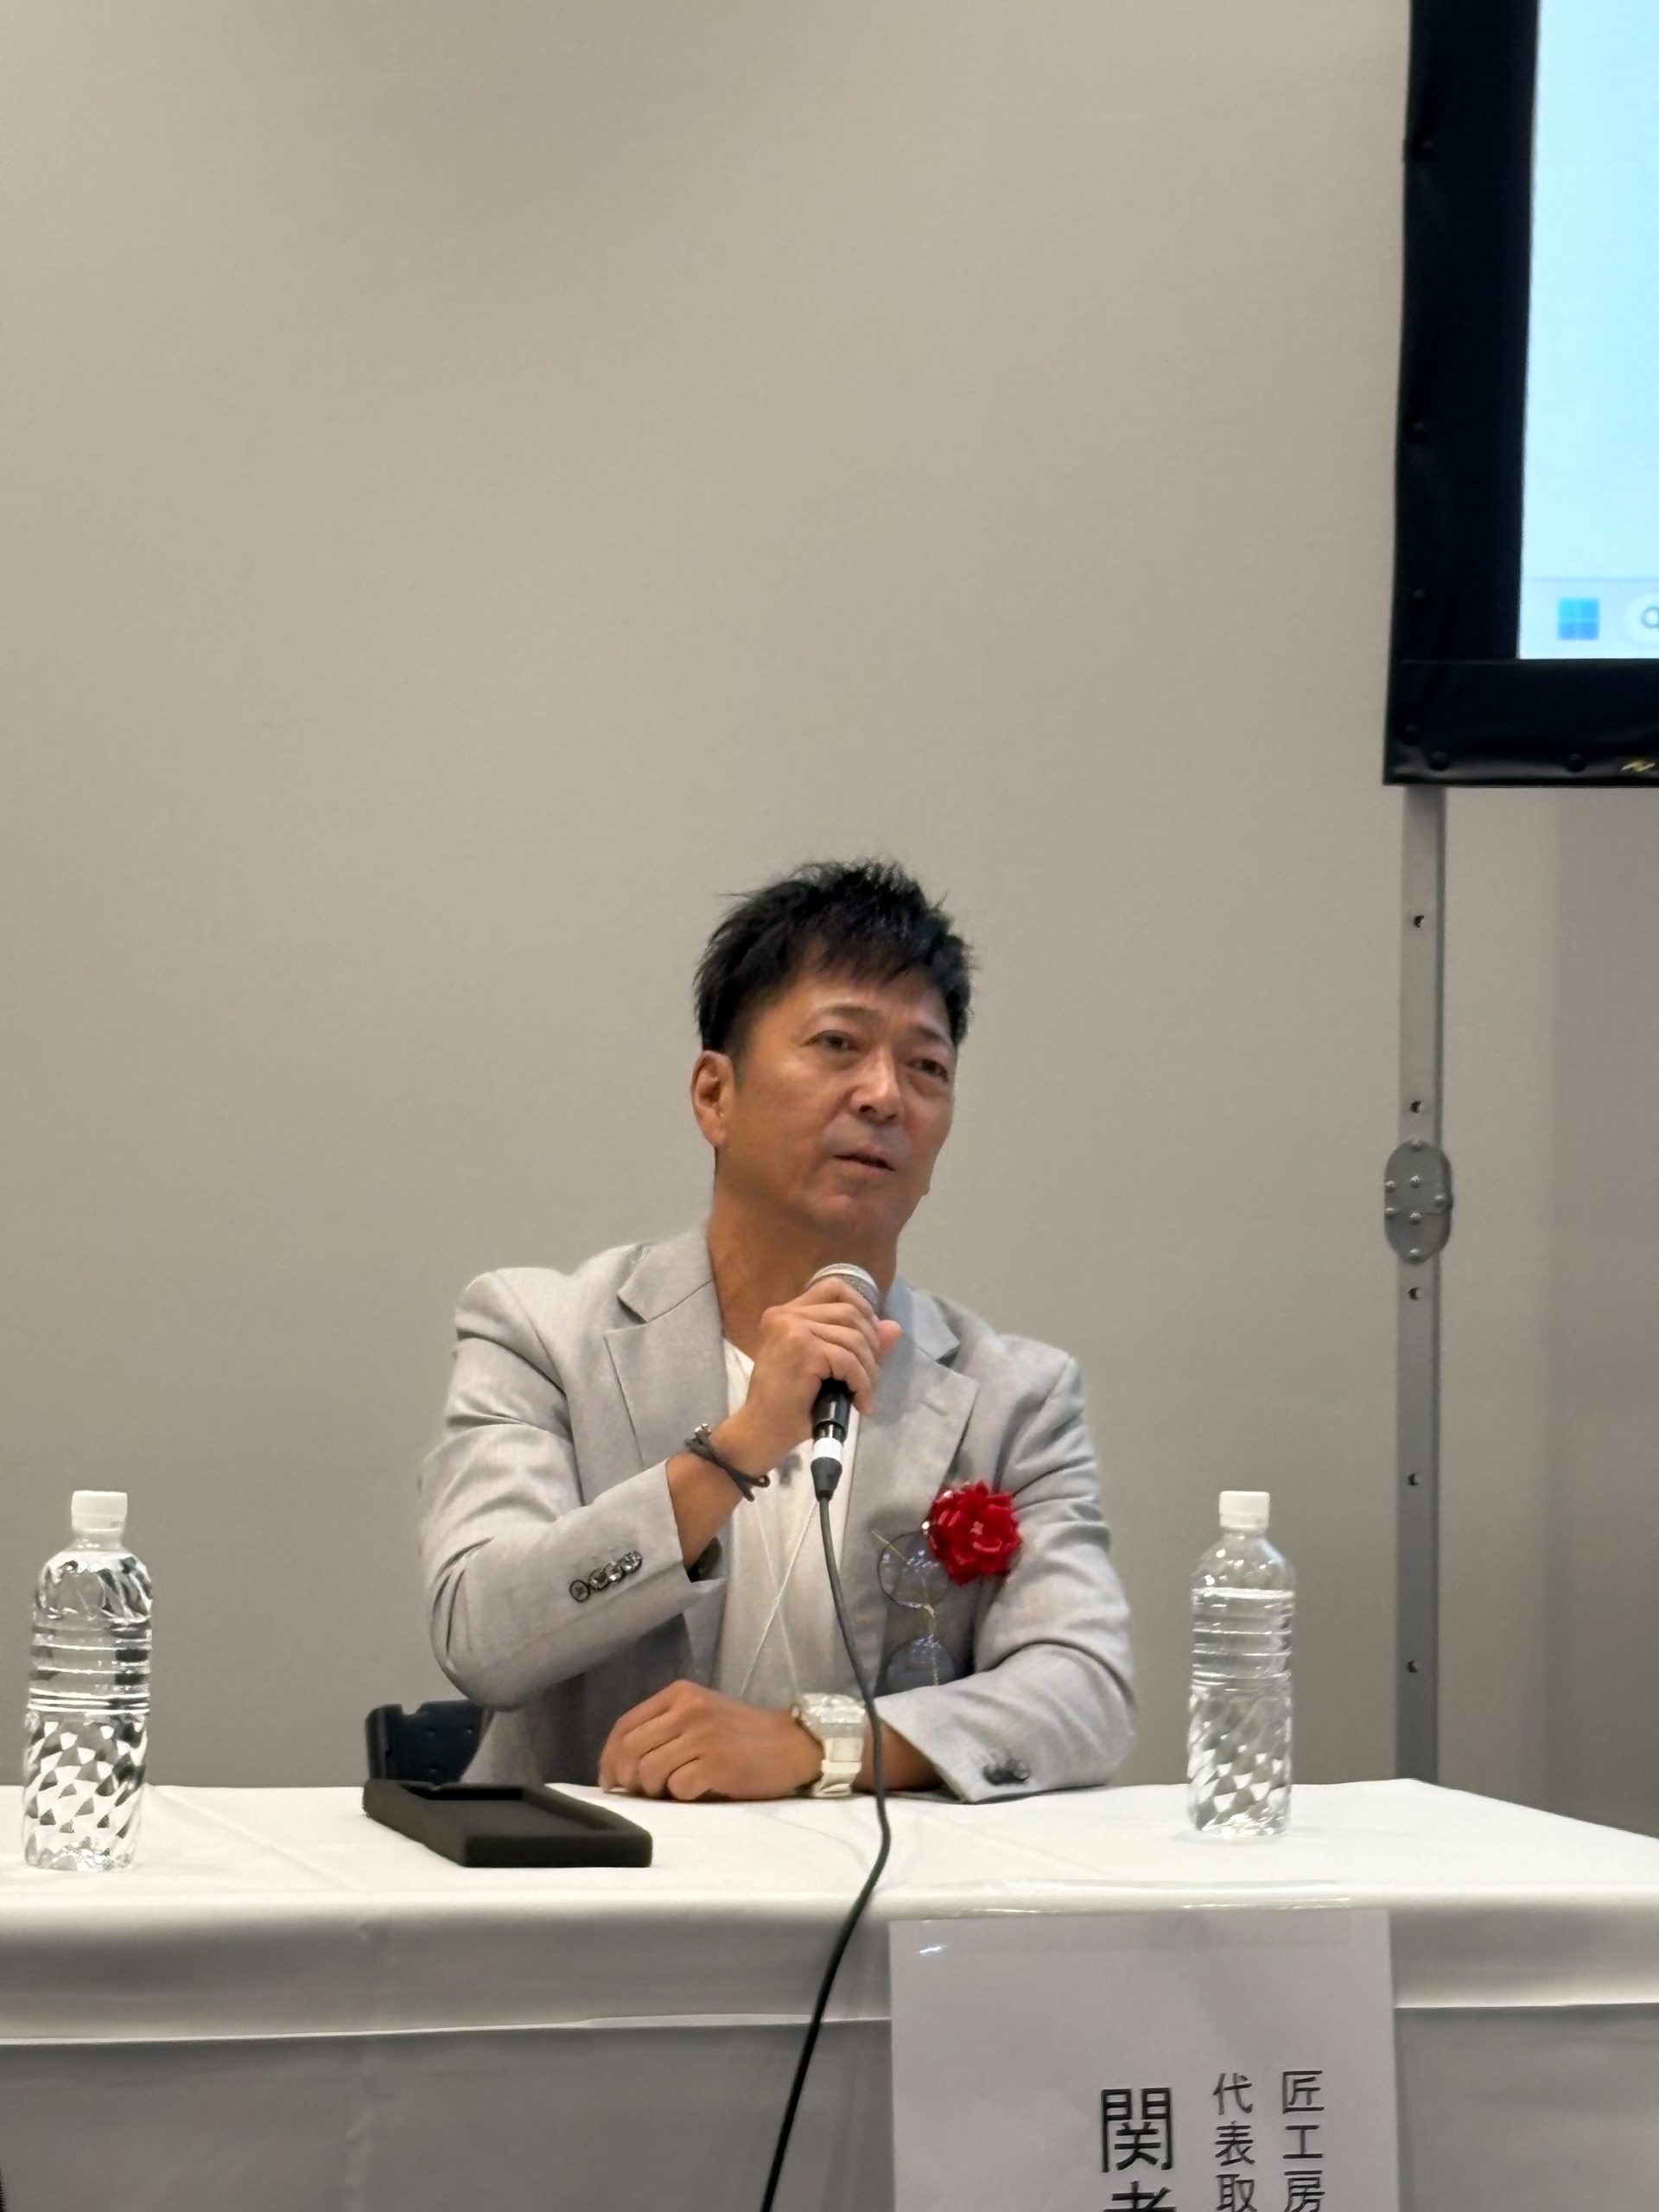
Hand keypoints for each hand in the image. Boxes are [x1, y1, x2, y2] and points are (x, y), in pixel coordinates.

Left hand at [597, 1680, 830, 1800]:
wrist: (792, 1744)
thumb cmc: (742, 1734)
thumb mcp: (701, 1715)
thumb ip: (664, 1728)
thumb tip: (620, 1767)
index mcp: (679, 1694)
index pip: (625, 1725)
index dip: (609, 1757)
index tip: (610, 1780)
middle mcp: (688, 1709)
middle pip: (631, 1750)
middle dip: (627, 1779)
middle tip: (641, 1792)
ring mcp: (704, 1736)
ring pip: (649, 1771)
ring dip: (655, 1790)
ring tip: (673, 1790)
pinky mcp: (719, 1763)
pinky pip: (678, 1788)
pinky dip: (682, 1796)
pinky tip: (698, 1791)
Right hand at [718, 1279, 902, 1477]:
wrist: (761, 1432)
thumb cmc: (787, 1404)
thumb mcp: (824, 1367)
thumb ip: (855, 1344)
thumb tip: (894, 1328)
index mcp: (785, 1313)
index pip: (833, 1289)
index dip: (862, 1306)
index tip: (872, 1336)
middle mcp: (786, 1314)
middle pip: (849, 1312)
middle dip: (871, 1344)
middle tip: (871, 1375)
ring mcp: (793, 1329)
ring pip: (853, 1338)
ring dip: (869, 1369)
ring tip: (865, 1393)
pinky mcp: (804, 1350)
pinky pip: (849, 1361)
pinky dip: (862, 1384)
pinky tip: (860, 1402)